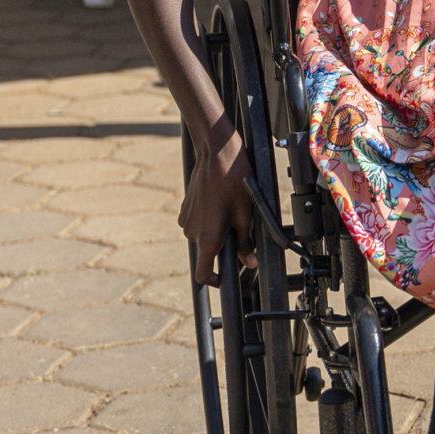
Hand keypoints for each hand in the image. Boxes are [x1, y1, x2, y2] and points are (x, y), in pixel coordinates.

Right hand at [179, 125, 257, 285]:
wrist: (216, 153)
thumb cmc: (233, 181)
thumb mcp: (245, 214)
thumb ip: (245, 243)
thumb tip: (249, 263)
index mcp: (207, 237)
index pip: (202, 273)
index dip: (214, 280)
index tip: (225, 278)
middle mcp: (192, 231)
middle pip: (208, 250)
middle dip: (223, 244)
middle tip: (240, 227)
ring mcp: (186, 219)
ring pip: (204, 234)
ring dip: (217, 229)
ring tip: (232, 209)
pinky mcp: (185, 207)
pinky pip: (198, 221)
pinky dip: (210, 218)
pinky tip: (221, 201)